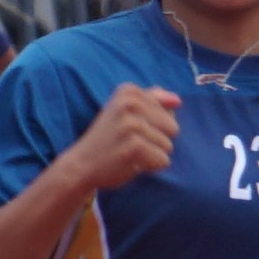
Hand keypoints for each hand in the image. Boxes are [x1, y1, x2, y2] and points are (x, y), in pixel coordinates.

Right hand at [64, 83, 179, 189]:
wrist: (80, 165)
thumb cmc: (107, 139)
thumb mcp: (124, 112)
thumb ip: (151, 100)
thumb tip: (177, 101)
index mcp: (128, 91)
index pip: (168, 110)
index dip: (152, 124)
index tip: (127, 128)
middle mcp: (129, 103)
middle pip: (173, 127)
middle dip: (156, 140)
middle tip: (129, 142)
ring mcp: (131, 125)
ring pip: (168, 145)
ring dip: (151, 154)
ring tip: (127, 153)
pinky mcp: (134, 147)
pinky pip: (163, 160)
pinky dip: (149, 167)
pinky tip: (129, 163)